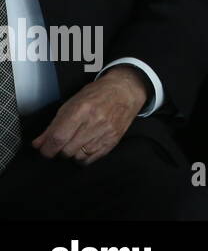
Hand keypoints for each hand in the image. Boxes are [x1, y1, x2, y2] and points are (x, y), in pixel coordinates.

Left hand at [32, 65, 148, 165]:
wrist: (126, 91)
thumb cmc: (97, 94)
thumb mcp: (72, 103)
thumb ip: (54, 125)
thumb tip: (38, 144)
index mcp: (81, 109)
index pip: (58, 138)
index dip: (46, 149)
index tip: (44, 150)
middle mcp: (95, 122)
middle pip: (67, 150)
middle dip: (58, 151)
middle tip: (59, 144)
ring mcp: (106, 133)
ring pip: (78, 157)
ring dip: (71, 154)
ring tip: (73, 144)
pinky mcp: (113, 141)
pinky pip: (91, 159)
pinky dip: (83, 157)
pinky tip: (83, 148)